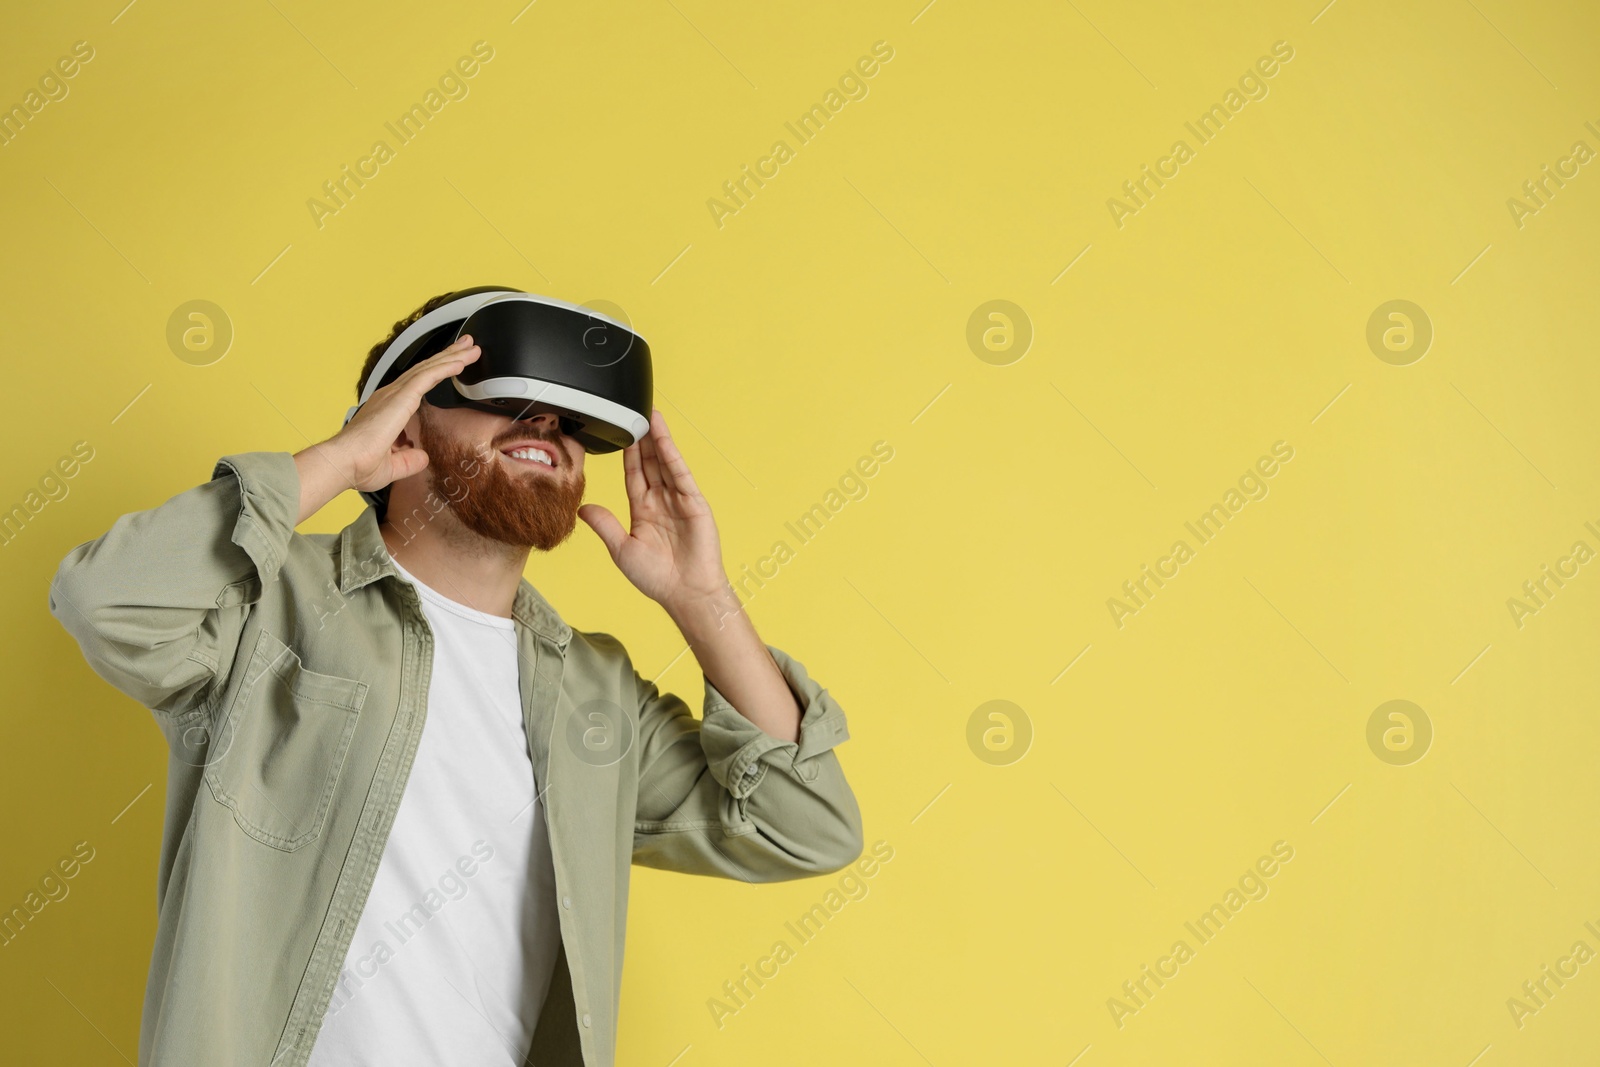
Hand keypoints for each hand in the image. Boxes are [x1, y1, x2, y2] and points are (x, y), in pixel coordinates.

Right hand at [325, 336, 480, 491]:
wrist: (343, 463)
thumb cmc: (357, 465)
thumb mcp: (392, 465)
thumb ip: (409, 460)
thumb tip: (422, 457)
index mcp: (387, 409)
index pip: (417, 384)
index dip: (437, 371)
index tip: (453, 364)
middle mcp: (390, 396)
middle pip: (425, 370)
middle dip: (448, 356)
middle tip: (467, 346)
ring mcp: (394, 395)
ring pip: (429, 369)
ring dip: (452, 357)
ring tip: (471, 348)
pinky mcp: (400, 398)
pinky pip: (427, 377)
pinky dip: (445, 368)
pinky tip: (460, 362)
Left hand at [577, 409, 730, 611]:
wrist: (685, 593)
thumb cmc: (657, 578)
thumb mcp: (622, 549)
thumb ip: (605, 525)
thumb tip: (583, 508)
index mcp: (644, 512)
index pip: (634, 476)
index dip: (628, 455)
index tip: (623, 434)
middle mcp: (662, 502)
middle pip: (650, 464)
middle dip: (643, 440)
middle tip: (636, 415)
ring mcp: (679, 500)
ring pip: (665, 463)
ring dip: (657, 439)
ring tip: (650, 416)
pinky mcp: (694, 502)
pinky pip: (679, 473)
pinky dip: (671, 453)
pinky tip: (662, 437)